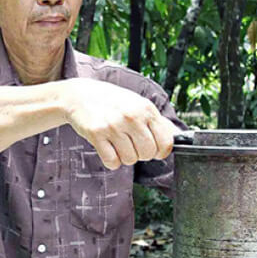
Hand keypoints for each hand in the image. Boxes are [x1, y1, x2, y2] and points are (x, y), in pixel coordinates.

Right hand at [62, 79, 176, 169]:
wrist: (79, 95)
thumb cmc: (112, 101)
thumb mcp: (138, 104)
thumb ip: (156, 121)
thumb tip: (177, 136)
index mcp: (146, 109)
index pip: (165, 142)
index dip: (161, 151)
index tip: (154, 149)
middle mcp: (132, 117)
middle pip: (148, 154)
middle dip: (141, 154)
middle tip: (132, 144)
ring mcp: (114, 125)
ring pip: (130, 160)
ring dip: (124, 156)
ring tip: (117, 142)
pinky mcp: (97, 134)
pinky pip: (112, 162)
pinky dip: (111, 160)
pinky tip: (107, 148)